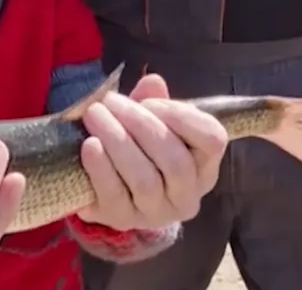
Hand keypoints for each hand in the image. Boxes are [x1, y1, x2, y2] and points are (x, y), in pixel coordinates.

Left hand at [76, 74, 227, 229]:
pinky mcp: (121, 220)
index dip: (181, 116)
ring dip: (117, 141)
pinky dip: (100, 167)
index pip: (212, 140)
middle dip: (141, 125)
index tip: (149, 101)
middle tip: (110, 101)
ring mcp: (154, 213)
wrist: (107, 189)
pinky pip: (113, 194)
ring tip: (94, 115)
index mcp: (203, 167)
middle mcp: (186, 196)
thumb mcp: (149, 122)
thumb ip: (153, 102)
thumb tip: (153, 82)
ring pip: (144, 179)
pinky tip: (89, 144)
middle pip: (175, 161)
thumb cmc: (137, 148)